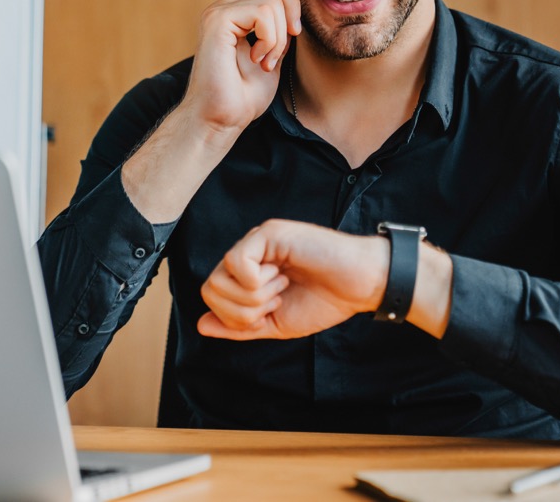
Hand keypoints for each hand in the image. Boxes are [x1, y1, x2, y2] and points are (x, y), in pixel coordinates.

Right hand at [181, 0, 301, 133]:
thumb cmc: (244, 93)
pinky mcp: (217, 20)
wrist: (221, 118)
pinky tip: (259, 58)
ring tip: (267, 58)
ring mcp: (218, 12)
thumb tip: (292, 12)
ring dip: (280, 32)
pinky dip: (270, 38)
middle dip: (291, 5)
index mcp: (237, 13)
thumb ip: (279, 28)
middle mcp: (224, 7)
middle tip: (290, 38)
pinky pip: (262, 11)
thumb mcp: (273, 53)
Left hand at [198, 219, 389, 340]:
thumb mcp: (275, 323)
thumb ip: (239, 326)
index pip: (213, 297)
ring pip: (219, 277)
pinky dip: (256, 282)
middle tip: (277, 299)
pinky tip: (282, 276)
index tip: (272, 310)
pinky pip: (237, 262)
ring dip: (253, 296)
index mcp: (249, 273)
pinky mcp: (269, 233)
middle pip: (210, 289)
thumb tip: (201, 325)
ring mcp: (257, 240)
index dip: (236, 318)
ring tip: (282, 286)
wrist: (358, 286)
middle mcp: (249, 253)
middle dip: (243, 311)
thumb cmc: (325, 300)